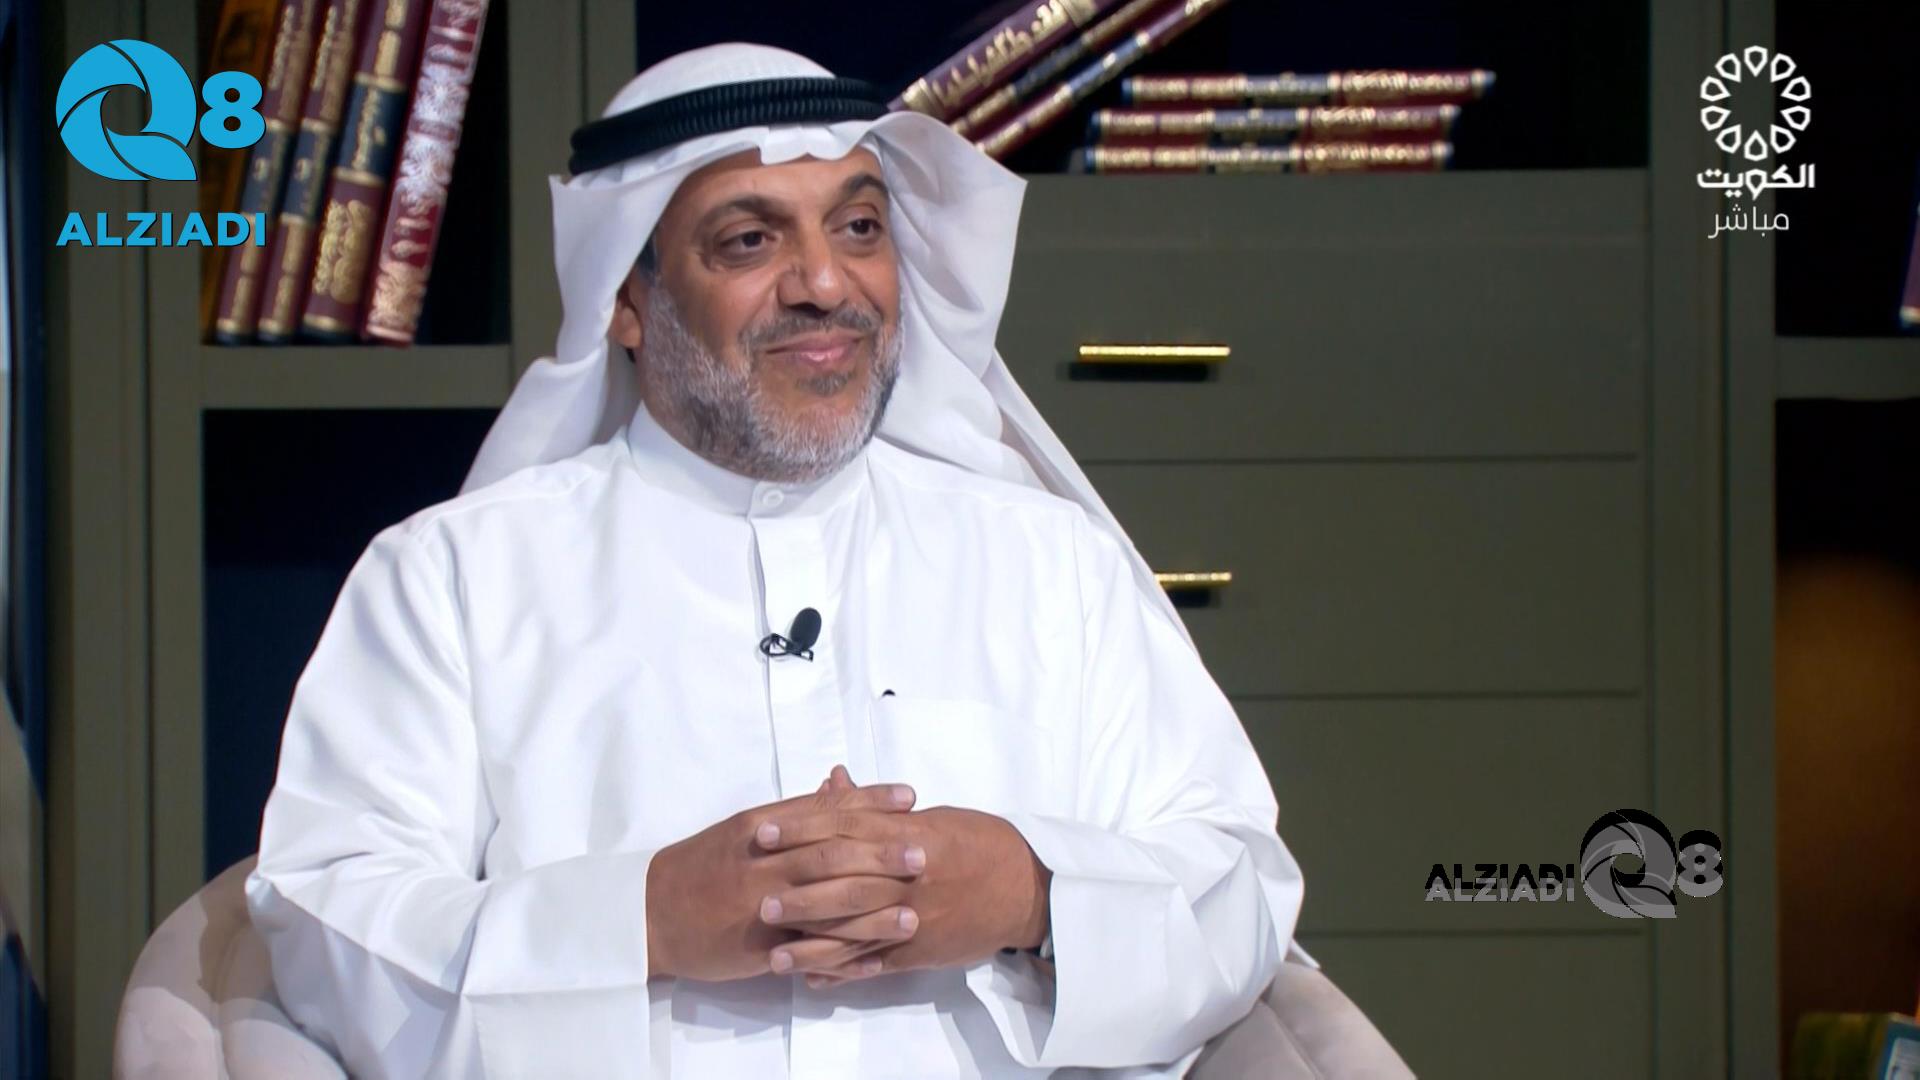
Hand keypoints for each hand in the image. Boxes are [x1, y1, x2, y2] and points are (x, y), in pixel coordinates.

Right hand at [645, 768, 923, 981]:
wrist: (651, 911)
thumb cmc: (702, 864)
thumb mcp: (745, 828)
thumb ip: (795, 811)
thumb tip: (838, 784)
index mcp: (762, 826)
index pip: (824, 809)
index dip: (870, 802)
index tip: (910, 797)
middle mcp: (765, 862)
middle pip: (830, 854)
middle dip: (880, 855)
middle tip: (923, 853)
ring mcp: (761, 905)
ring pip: (824, 905)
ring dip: (872, 912)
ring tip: (912, 914)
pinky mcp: (758, 945)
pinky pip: (807, 951)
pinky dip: (842, 957)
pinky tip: (875, 961)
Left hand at [755, 801, 1051, 986]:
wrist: (1026, 887)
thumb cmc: (978, 842)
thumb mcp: (931, 816)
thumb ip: (876, 806)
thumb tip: (834, 779)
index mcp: (908, 834)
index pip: (844, 828)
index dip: (800, 830)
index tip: (763, 832)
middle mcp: (907, 875)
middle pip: (842, 880)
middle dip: (797, 889)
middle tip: (758, 897)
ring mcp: (914, 916)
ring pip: (854, 930)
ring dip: (812, 941)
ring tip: (774, 951)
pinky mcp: (921, 950)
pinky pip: (876, 963)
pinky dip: (843, 971)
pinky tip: (812, 977)